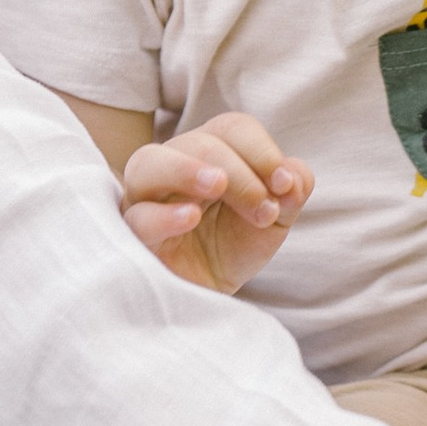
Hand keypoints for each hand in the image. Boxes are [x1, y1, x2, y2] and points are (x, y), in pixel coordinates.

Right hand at [121, 109, 311, 295]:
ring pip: (149, 164)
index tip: (285, 185)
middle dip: (239, 172)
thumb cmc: (233, 247)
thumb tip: (293, 176)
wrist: (208, 296)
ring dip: (187, 169)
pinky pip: (137, 218)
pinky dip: (163, 215)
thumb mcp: (274, 220)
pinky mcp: (133, 237)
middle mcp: (173, 167)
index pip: (232, 129)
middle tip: (264, 209)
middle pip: (197, 143)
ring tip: (218, 185)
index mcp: (209, 154)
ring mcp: (146, 199)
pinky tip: (190, 218)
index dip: (262, 151)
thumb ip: (291, 192)